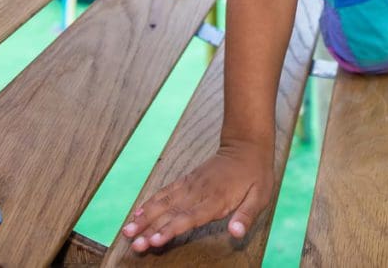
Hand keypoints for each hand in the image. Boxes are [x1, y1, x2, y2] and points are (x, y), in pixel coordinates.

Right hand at [120, 141, 273, 250]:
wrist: (247, 145)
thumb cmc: (256, 174)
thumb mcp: (260, 196)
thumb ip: (246, 216)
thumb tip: (236, 234)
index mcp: (216, 199)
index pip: (189, 217)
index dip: (170, 229)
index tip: (154, 240)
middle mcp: (199, 191)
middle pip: (171, 212)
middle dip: (150, 228)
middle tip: (133, 243)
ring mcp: (191, 184)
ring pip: (163, 202)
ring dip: (144, 217)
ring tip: (127, 231)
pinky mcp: (187, 180)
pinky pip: (165, 191)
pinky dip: (150, 202)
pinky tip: (137, 214)